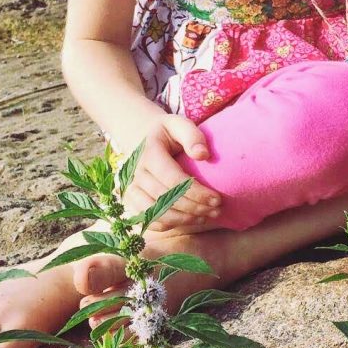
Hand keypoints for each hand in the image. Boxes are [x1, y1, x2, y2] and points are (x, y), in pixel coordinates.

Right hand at [122, 116, 220, 231]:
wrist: (142, 138)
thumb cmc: (167, 133)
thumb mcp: (179, 124)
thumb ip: (192, 135)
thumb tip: (203, 155)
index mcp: (148, 153)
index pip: (172, 179)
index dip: (196, 192)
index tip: (217, 199)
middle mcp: (135, 173)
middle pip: (165, 199)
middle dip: (194, 208)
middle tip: (216, 210)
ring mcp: (130, 189)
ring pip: (155, 213)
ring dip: (183, 219)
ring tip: (206, 217)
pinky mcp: (130, 201)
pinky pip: (147, 220)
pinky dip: (169, 224)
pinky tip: (189, 220)